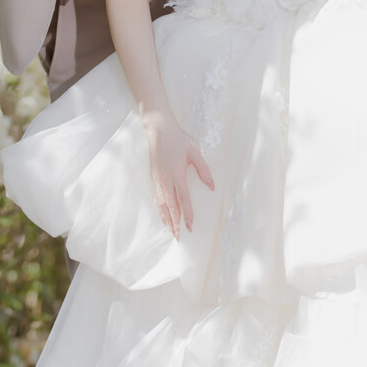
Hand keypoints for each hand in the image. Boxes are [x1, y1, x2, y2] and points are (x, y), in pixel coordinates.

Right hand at [144, 110, 213, 238]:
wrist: (159, 129)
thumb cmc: (178, 139)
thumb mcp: (195, 151)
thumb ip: (203, 169)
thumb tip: (212, 186)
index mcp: (177, 174)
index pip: (183, 200)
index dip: (187, 214)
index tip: (190, 227)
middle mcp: (165, 179)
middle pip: (170, 206)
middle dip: (175, 223)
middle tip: (179, 237)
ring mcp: (158, 179)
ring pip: (161, 203)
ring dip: (166, 218)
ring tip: (171, 230)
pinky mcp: (153, 176)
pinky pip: (156, 197)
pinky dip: (160, 208)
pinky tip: (162, 213)